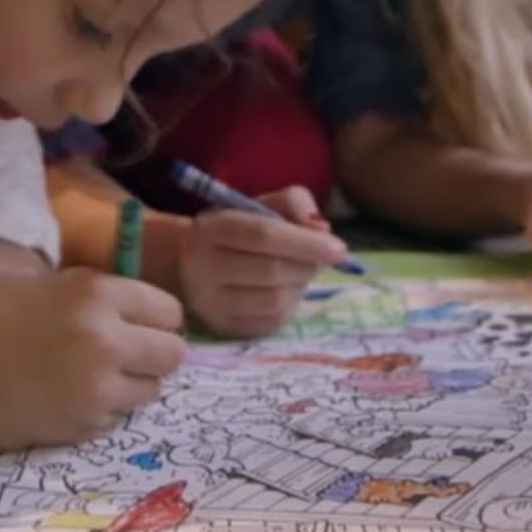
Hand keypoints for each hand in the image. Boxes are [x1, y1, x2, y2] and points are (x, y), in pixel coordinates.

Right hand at [0, 268, 185, 450]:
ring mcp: (97, 389)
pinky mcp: (80, 428)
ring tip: (92, 374)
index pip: (170, 311)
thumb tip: (141, 313)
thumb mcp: (48, 284)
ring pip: (150, 390)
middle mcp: (107, 340)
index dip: (156, 318)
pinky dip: (103, 409)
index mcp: (97, 294)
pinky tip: (66, 395)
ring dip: (132, 383)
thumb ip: (97, 297)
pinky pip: (116, 417)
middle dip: (155, 353)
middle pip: (173, 354)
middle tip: (126, 352)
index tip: (141, 323)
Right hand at [177, 187, 348, 338]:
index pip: (264, 234)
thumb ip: (292, 203)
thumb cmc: (235, 229)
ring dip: (300, 286)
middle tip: (319, 258)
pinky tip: (285, 290)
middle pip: (272, 270)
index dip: (306, 242)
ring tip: (299, 272)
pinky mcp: (222, 329)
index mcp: (212, 227)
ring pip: (274, 301)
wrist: (190, 263)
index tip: (340, 249)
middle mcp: (202, 266)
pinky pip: (270, 322)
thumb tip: (321, 229)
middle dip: (308, 264)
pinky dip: (289, 305)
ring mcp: (209, 303)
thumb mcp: (259, 204)